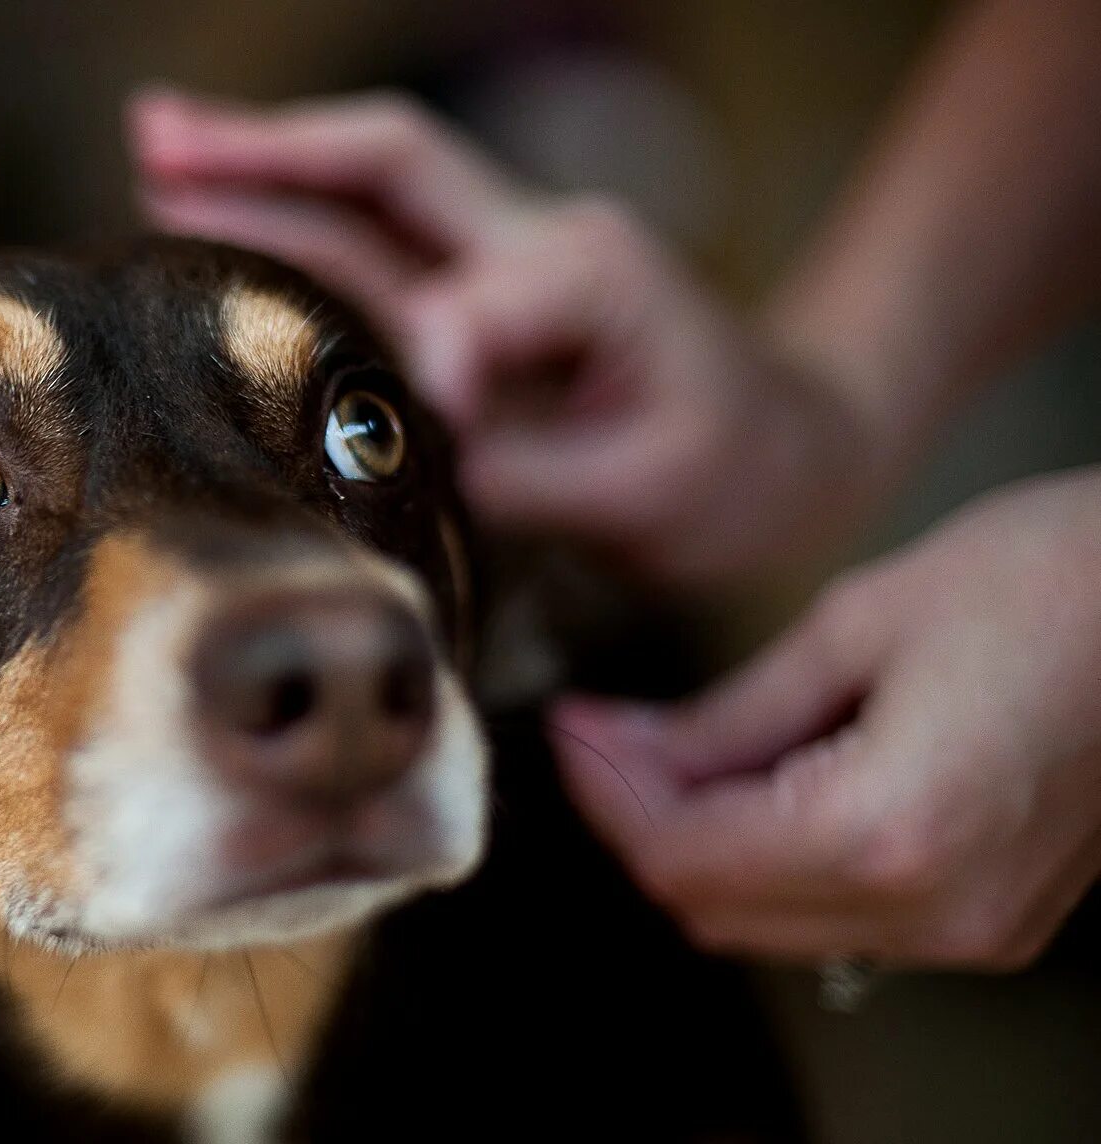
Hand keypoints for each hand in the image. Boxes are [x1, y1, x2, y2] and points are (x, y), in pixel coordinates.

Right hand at [128, 87, 896, 583]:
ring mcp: (500, 260)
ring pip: (365, 196)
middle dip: (272, 150)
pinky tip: (217, 225)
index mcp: (594, 276)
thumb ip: (527, 472)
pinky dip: (290, 228)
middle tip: (152, 132)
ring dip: (260, 171)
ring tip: (154, 152)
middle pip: (389, 164)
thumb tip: (411, 448)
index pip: (478, 299)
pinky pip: (369, 249)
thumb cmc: (730, 474)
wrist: (783, 448)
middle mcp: (538, 240)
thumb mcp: (650, 495)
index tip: (417, 409)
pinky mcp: (474, 297)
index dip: (433, 351)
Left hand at [549, 466, 1100, 968]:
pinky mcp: (996, 919)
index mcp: (890, 830)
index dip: (605, 791)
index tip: (571, 727)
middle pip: (713, 907)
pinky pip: (839, 917)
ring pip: (769, 924)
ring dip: (702, 844)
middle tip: (611, 733)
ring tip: (676, 746)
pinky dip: (774, 860)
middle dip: (643, 820)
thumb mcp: (857, 623)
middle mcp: (932, 909)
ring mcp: (973, 929)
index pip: (681, 855)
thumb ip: (727, 713)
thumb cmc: (1047, 578)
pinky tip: (759, 777)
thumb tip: (621, 746)